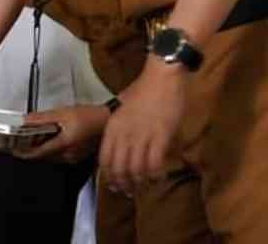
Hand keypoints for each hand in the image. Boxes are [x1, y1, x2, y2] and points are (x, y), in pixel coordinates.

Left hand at [16, 104, 109, 163]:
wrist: (107, 120)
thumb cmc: (90, 116)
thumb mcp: (62, 112)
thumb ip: (42, 118)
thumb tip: (25, 121)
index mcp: (64, 144)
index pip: (37, 153)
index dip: (23, 152)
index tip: (12, 149)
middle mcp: (68, 155)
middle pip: (42, 156)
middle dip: (31, 149)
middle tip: (20, 140)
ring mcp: (72, 158)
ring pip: (50, 157)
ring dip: (41, 149)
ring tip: (34, 138)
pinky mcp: (76, 157)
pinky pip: (58, 156)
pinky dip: (51, 148)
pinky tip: (51, 139)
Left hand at [99, 54, 187, 195]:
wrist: (163, 76)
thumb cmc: (144, 89)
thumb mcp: (123, 108)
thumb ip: (120, 125)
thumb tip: (120, 140)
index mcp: (113, 126)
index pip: (105, 159)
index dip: (108, 175)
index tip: (113, 183)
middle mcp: (124, 134)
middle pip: (119, 168)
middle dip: (123, 183)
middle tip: (129, 191)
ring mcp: (142, 136)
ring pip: (136, 169)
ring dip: (139, 182)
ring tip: (142, 187)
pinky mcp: (161, 136)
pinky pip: (154, 164)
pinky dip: (155, 175)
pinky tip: (157, 178)